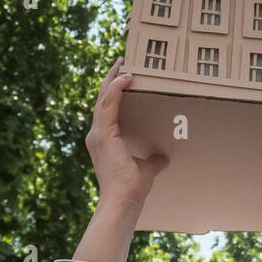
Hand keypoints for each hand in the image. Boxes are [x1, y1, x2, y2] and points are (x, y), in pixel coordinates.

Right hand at [85, 58, 169, 210]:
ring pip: (103, 97)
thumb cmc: (132, 188)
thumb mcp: (147, 168)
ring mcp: (98, 133)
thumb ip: (153, 160)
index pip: (107, 107)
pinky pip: (108, 104)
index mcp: (104, 138)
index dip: (112, 89)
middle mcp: (97, 134)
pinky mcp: (103, 134)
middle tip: (122, 60)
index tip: (123, 73)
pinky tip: (126, 77)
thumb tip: (164, 158)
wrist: (124, 201)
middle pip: (102, 97)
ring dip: (113, 78)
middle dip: (111, 77)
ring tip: (123, 62)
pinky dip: (115, 89)